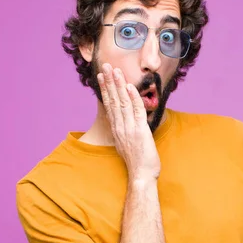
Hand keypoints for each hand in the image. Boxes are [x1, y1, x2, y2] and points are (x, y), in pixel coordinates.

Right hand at [97, 63, 160, 180]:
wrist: (140, 176)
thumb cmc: (137, 162)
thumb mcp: (126, 143)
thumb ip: (124, 131)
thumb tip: (122, 123)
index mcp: (116, 129)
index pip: (109, 104)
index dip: (105, 89)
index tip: (102, 76)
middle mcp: (120, 126)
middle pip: (113, 100)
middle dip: (109, 82)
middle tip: (105, 66)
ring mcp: (129, 128)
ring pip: (122, 102)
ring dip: (119, 85)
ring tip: (115, 70)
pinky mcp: (140, 131)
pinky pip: (136, 110)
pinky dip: (132, 97)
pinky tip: (129, 86)